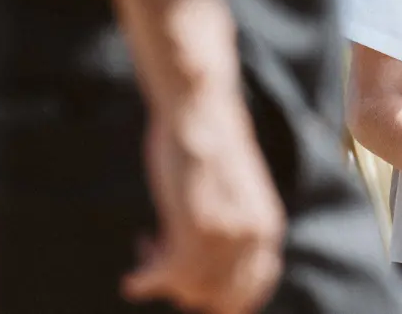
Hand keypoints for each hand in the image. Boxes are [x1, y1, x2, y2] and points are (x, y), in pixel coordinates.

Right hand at [121, 84, 284, 313]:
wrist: (199, 107)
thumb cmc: (207, 146)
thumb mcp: (232, 196)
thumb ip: (229, 231)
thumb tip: (203, 278)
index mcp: (268, 228)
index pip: (252, 291)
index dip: (217, 298)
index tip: (188, 287)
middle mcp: (255, 236)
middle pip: (221, 299)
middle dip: (187, 291)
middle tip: (162, 264)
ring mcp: (228, 233)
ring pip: (191, 291)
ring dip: (163, 282)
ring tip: (148, 251)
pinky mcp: (197, 226)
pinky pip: (168, 277)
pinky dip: (146, 282)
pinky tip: (133, 277)